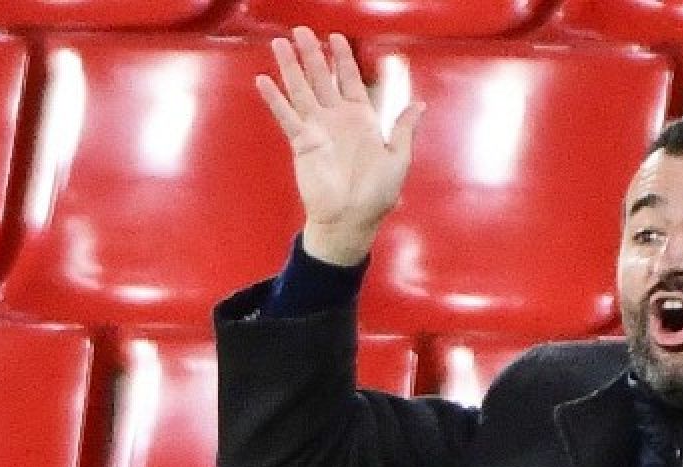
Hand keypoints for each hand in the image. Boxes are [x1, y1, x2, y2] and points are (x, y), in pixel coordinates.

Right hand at [256, 27, 424, 264]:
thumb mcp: (398, 160)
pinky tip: (263, 80)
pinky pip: (286, 116)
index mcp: (362, 120)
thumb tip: (419, 105)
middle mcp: (337, 119)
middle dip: (313, 54)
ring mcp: (317, 129)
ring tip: (280, 44)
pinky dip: (275, 99)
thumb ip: (404, 130)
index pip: (351, 80)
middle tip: (301, 30)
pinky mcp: (302, 143)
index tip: (337, 37)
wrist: (351, 220)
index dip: (344, 59)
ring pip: (301, 90)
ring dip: (290, 67)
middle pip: (322, 78)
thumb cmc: (377, 195)